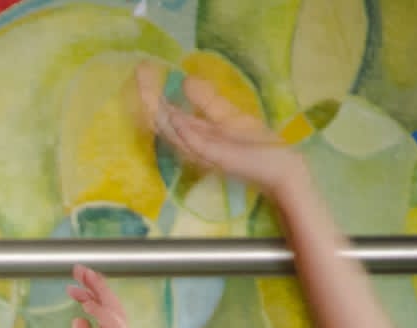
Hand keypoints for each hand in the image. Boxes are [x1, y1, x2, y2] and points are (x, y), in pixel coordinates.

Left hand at [68, 265, 136, 327]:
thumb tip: (77, 321)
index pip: (105, 314)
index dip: (91, 296)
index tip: (73, 287)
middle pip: (112, 305)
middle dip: (96, 285)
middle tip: (78, 268)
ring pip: (114, 310)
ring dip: (98, 292)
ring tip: (81, 277)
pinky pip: (113, 326)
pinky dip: (100, 312)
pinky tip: (85, 304)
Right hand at [138, 62, 303, 198]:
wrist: (278, 168)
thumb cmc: (255, 145)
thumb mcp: (229, 117)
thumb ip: (207, 102)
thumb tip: (184, 80)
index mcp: (195, 133)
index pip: (167, 112)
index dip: (154, 93)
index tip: (142, 70)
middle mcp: (193, 143)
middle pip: (164, 121)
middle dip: (150, 99)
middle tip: (137, 75)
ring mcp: (204, 152)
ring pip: (174, 134)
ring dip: (160, 115)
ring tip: (147, 93)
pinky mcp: (217, 159)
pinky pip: (196, 145)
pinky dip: (183, 132)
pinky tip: (173, 116)